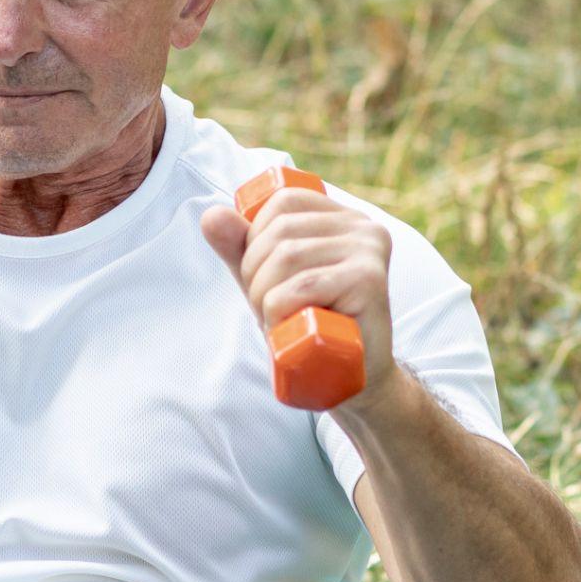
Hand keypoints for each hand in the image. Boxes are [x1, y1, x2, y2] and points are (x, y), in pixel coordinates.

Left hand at [199, 189, 396, 407]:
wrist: (348, 379)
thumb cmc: (308, 327)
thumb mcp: (267, 282)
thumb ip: (240, 248)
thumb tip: (210, 215)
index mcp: (343, 219)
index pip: (283, 202)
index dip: (256, 239)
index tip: (266, 279)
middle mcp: (363, 227)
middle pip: (280, 231)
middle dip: (257, 276)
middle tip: (273, 310)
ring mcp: (369, 252)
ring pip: (286, 258)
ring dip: (266, 299)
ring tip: (284, 321)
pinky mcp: (370, 281)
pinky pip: (301, 287)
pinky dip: (280, 312)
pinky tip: (295, 327)